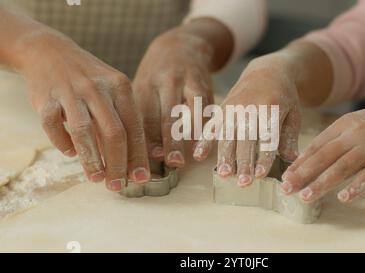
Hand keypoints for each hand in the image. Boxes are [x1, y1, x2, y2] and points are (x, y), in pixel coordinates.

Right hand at [18, 30, 149, 191]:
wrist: (49, 51)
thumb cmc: (88, 79)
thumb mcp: (112, 89)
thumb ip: (122, 119)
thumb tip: (132, 160)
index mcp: (120, 86)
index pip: (134, 127)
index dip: (138, 156)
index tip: (140, 177)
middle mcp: (98, 88)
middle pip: (114, 133)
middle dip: (118, 164)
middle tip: (117, 185)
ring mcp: (71, 91)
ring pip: (84, 132)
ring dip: (91, 160)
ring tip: (97, 178)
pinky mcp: (46, 97)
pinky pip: (54, 126)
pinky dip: (62, 143)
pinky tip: (70, 154)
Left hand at [133, 26, 216, 167]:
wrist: (181, 46)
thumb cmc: (155, 75)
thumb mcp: (142, 87)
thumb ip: (142, 116)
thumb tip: (140, 151)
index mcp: (147, 83)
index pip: (147, 115)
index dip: (151, 138)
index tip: (154, 157)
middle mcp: (167, 81)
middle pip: (169, 115)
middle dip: (172, 141)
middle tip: (174, 162)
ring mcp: (189, 82)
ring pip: (193, 111)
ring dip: (194, 136)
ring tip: (194, 157)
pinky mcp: (206, 85)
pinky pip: (208, 108)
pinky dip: (207, 127)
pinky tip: (206, 142)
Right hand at [194, 53, 301, 185]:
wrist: (266, 71)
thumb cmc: (284, 97)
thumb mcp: (293, 113)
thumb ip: (290, 136)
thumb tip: (291, 160)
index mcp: (271, 108)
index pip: (267, 137)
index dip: (263, 156)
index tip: (261, 174)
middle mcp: (250, 108)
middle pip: (246, 139)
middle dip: (244, 162)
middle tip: (244, 182)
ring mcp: (233, 108)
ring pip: (227, 136)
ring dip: (225, 156)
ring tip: (225, 175)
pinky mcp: (222, 109)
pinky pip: (211, 127)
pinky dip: (204, 142)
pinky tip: (198, 156)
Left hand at [282, 87, 364, 202]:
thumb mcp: (355, 123)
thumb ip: (335, 141)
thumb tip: (310, 161)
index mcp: (343, 125)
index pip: (316, 146)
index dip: (299, 163)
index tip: (284, 177)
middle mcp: (356, 134)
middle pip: (325, 156)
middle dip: (303, 174)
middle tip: (286, 189)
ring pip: (344, 166)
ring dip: (323, 183)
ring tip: (306, 196)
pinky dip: (357, 186)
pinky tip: (344, 197)